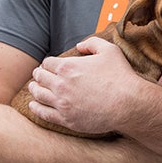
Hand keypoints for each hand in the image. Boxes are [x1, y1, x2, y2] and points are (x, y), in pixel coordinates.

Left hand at [28, 37, 142, 134]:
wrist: (128, 103)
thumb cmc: (120, 76)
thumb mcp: (108, 50)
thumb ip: (91, 43)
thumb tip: (79, 46)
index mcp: (68, 67)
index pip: (47, 63)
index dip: (47, 63)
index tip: (48, 66)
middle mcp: (61, 85)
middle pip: (40, 78)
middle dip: (38, 75)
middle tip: (38, 76)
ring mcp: (62, 103)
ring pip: (39, 95)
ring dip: (34, 89)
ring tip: (33, 88)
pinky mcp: (66, 119)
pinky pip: (44, 114)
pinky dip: (36, 108)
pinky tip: (33, 105)